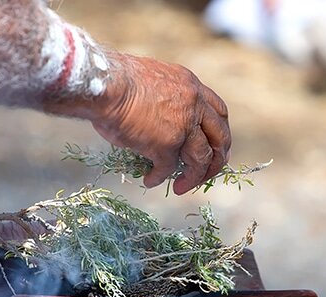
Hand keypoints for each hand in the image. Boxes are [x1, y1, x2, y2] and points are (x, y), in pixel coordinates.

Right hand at [91, 53, 230, 194]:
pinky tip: (149, 180)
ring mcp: (183, 126)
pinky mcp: (166, 145)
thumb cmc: (115, 80)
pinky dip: (160, 178)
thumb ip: (164, 101)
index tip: (212, 146)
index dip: (218, 132)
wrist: (104, 84)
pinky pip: (168, 169)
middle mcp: (194, 105)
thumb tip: (156, 123)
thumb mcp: (151, 82)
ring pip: (201, 159)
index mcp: (191, 86)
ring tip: (180, 187)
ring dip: (194, 177)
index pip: (218, 112)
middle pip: (221, 137)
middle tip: (207, 173)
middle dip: (217, 159)